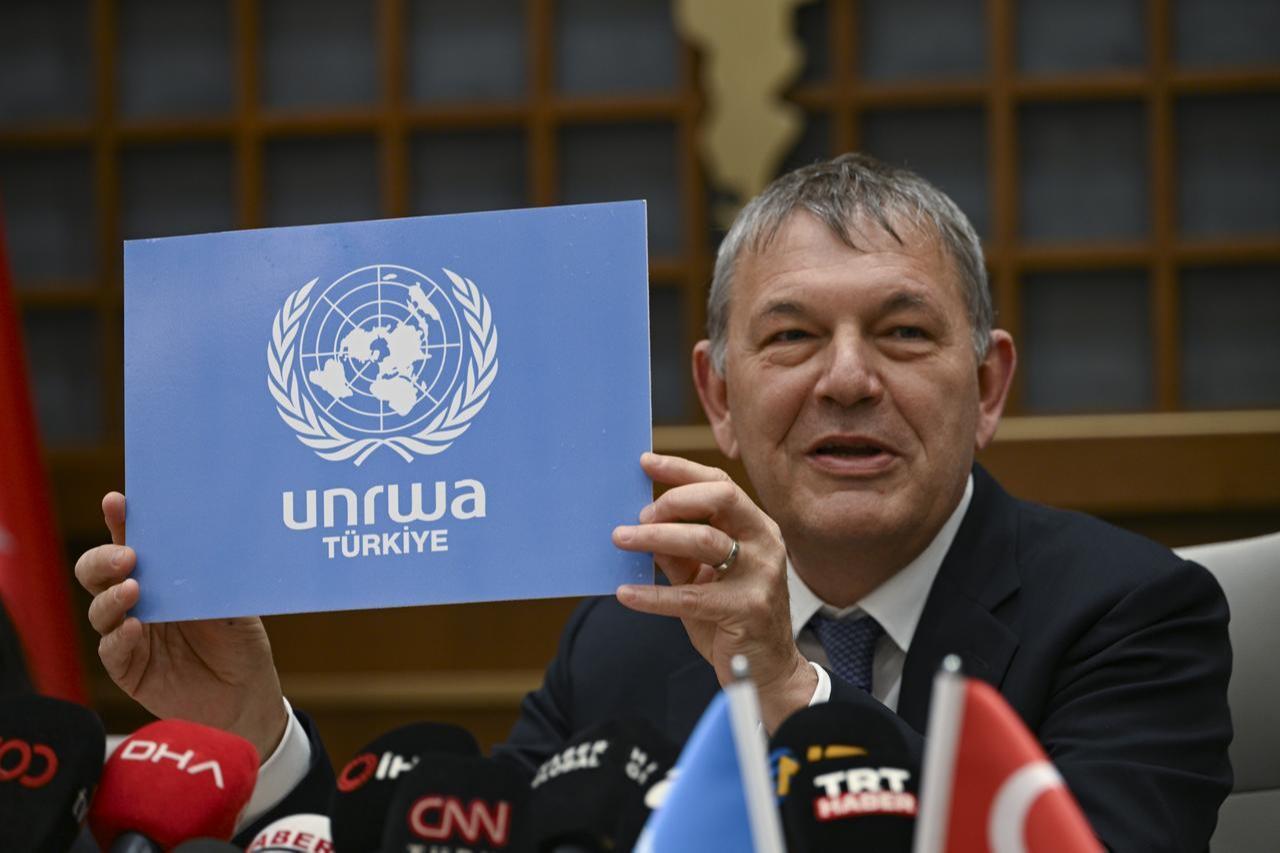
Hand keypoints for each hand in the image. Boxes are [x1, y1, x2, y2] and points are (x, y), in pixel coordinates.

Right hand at [74, 492, 288, 761]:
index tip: (118, 501)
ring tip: (134, 589)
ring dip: (112, 596)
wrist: (247, 696)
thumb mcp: (236, 603)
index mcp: (163, 576)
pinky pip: (111, 651)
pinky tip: (133, 628)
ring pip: (99, 608)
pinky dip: (118, 638)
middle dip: (105, 558)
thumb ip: (215, 578)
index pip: (134, 541)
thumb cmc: (240, 641)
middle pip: (98, 572)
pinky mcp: (128, 668)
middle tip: (128, 556)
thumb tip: (205, 544)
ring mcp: (129, 633)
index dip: (121, 520)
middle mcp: (140, 600)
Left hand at [612, 453, 815, 731]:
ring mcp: (760, 576)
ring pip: (706, 541)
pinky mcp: (747, 609)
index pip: (720, 486)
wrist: (767, 671)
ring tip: (621, 540)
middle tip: (638, 515)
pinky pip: (691, 596)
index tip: (645, 463)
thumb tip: (643, 528)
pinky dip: (654, 595)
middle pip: (721, 500)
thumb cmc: (732, 618)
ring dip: (657, 537)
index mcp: (756, 529)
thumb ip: (679, 554)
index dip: (682, 470)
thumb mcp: (703, 578)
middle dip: (674, 500)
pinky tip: (625, 594)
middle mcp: (765, 544)